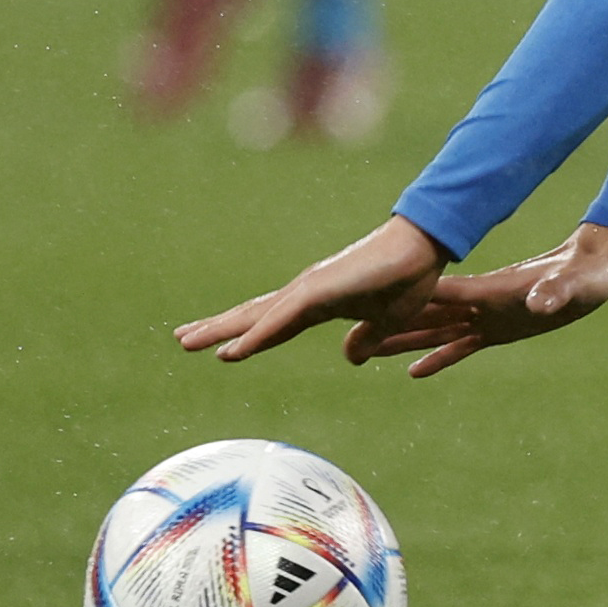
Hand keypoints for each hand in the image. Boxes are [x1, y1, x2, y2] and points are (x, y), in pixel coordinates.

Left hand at [176, 218, 446, 363]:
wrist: (425, 249)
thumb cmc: (409, 279)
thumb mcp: (385, 322)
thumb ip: (365, 339)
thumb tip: (350, 357)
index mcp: (321, 303)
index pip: (274, 325)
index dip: (249, 338)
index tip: (222, 350)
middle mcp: (306, 294)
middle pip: (254, 316)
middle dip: (218, 329)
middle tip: (182, 339)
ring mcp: (309, 290)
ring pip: (257, 317)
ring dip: (222, 331)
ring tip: (188, 341)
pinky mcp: (318, 291)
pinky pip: (279, 321)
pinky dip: (254, 337)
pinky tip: (232, 351)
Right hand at [348, 223, 607, 377]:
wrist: (593, 269)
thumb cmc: (585, 273)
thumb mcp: (574, 286)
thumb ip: (554, 293)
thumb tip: (539, 303)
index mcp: (489, 290)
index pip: (439, 294)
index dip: (405, 301)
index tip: (369, 303)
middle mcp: (480, 303)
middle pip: (425, 316)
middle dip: (388, 326)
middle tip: (348, 339)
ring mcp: (487, 317)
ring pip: (436, 332)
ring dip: (403, 343)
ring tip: (367, 355)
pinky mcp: (498, 331)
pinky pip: (460, 347)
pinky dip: (437, 358)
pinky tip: (413, 371)